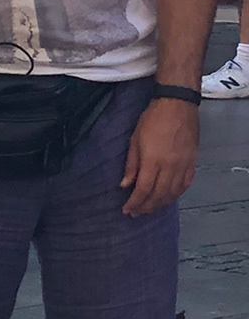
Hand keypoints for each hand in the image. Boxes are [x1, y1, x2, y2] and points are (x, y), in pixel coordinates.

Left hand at [121, 98, 198, 216]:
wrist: (178, 106)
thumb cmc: (152, 120)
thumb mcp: (134, 140)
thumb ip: (131, 165)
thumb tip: (125, 185)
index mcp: (153, 161)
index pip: (143, 190)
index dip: (134, 203)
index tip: (126, 210)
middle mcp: (170, 167)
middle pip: (158, 195)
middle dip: (145, 207)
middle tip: (135, 213)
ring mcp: (184, 165)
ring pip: (172, 193)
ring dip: (160, 204)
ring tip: (149, 208)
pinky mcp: (193, 162)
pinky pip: (185, 185)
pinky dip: (176, 194)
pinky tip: (168, 198)